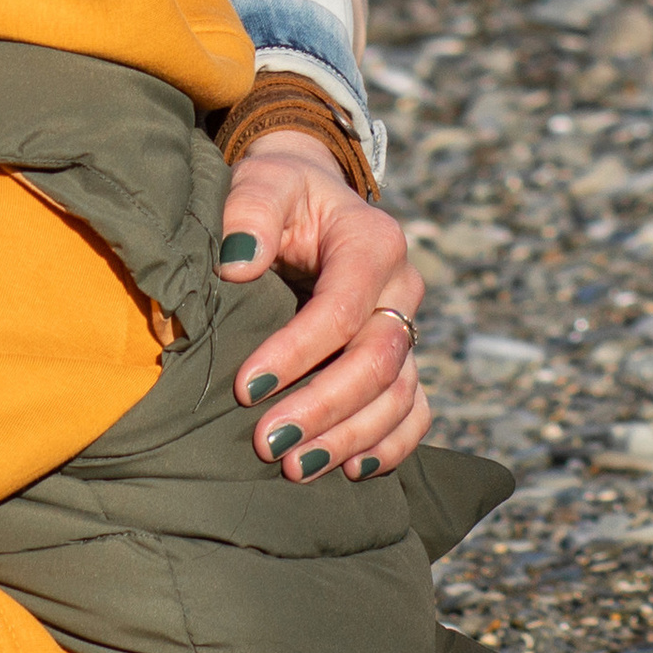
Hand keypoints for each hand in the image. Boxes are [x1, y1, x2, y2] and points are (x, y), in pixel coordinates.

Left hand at [217, 131, 430, 482]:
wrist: (308, 196)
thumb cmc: (279, 191)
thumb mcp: (261, 182)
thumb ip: (249, 213)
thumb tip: (237, 265)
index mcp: (373, 243)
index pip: (341, 310)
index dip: (296, 354)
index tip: (244, 388)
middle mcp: (402, 289)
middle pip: (378, 362)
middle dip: (323, 408)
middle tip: (267, 443)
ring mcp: (407, 326)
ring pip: (400, 395)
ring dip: (350, 437)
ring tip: (296, 468)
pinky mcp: (403, 356)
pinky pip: (415, 410)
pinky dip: (390, 445)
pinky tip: (351, 470)